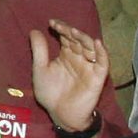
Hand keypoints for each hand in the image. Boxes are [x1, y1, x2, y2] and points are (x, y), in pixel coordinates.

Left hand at [30, 20, 108, 134]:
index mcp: (66, 54)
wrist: (60, 114)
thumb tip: (34, 30)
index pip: (66, 36)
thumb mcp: (40, 69)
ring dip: (84, 38)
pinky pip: (103, 63)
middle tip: (60, 26)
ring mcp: (89, 66)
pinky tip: (97, 42)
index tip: (51, 22)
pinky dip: (102, 52)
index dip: (61, 28)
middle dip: (70, 31)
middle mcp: (79, 57)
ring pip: (90, 47)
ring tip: (74, 31)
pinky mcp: (97, 77)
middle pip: (78, 39)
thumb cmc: (50, 93)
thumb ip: (39, 51)